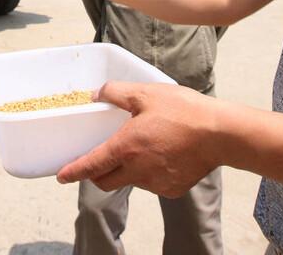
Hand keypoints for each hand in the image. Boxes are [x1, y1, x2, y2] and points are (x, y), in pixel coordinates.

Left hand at [56, 81, 221, 197]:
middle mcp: (137, 171)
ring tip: (144, 145)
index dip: (73, 171)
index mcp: (126, 148)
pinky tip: (163, 154)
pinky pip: (152, 183)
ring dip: (127, 168)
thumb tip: (96, 93)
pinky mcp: (171, 189)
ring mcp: (155, 183)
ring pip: (130, 180)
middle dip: (97, 173)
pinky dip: (150, 172)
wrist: (220, 134)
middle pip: (106, 180)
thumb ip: (116, 92)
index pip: (91, 165)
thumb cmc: (184, 111)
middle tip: (99, 158)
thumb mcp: (146, 93)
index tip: (61, 176)